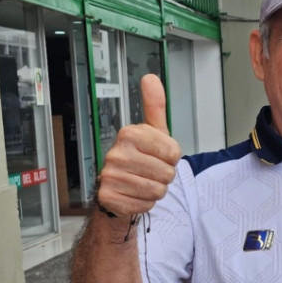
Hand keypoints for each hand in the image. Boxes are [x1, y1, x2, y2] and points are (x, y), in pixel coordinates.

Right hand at [96, 74, 181, 215]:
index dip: (172, 157)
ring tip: (143, 182)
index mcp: (129, 134)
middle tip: (151, 171)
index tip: (159, 155)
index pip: (172, 152)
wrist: (118, 186)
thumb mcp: (151, 131)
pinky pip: (145, 204)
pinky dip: (145, 202)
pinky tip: (135, 194)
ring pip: (157, 190)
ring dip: (156, 190)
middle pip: (167, 173)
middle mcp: (116, 153)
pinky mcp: (109, 197)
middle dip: (164, 176)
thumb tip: (150, 77)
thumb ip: (155, 106)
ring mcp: (110, 176)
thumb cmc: (140, 157)